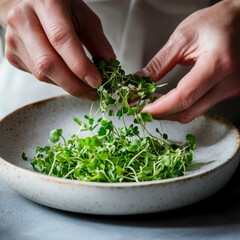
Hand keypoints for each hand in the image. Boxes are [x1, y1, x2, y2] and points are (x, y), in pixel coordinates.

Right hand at [1, 0, 114, 99]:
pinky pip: (38, 77)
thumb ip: (98, 43)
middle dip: (75, 85)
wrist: (27, 4)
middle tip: (93, 93)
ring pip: (43, 75)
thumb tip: (110, 69)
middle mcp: (24, 20)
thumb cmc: (59, 8)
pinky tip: (65, 75)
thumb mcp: (84, 18)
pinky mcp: (12, 56)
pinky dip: (57, 81)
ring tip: (83, 85)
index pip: (62, 39)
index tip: (96, 82)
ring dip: (67, 85)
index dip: (80, 65)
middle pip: (48, 64)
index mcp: (46, 4)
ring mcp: (15, 40)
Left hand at [138, 0, 239, 122]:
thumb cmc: (216, 22)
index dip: (161, 107)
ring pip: (194, 113)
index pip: (185, 96)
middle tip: (144, 109)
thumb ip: (159, 64)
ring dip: (171, 112)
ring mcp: (231, 89)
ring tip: (155, 104)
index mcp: (218, 63)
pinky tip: (172, 100)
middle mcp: (229, 82)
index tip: (144, 110)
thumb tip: (140, 81)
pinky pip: (200, 107)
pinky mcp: (228, 92)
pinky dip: (183, 107)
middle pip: (188, 111)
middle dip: (162, 113)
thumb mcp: (182, 38)